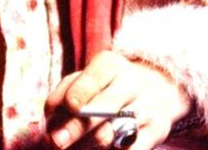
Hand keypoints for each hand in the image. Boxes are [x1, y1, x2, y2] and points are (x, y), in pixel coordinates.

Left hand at [44, 50, 190, 148]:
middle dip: (76, 127)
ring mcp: (146, 109)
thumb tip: (50, 115)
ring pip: (111, 134)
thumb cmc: (109, 85)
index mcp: (110, 65)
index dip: (81, 92)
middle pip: (102, 110)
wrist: (158, 88)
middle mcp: (130, 84)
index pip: (95, 78)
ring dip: (85, 146)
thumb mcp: (88, 77)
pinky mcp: (157, 131)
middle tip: (56, 141)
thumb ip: (65, 92)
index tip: (71, 106)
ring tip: (72, 147)